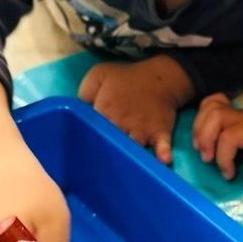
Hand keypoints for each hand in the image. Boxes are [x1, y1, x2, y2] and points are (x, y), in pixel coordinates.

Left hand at [78, 57, 192, 164]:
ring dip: (130, 156)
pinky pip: (163, 145)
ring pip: (133, 147)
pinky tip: (163, 159)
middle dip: (105, 150)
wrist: (160, 77)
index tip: (85, 143)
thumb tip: (79, 110)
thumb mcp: (99, 74)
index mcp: (105, 110)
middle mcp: (122, 122)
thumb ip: (84, 92)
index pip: (90, 130)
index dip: (87, 137)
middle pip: (110, 142)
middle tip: (101, 159)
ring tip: (124, 167)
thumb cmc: (127, 77)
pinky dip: (164, 152)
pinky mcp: (160, 132)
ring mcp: (142, 129)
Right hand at [192, 92, 242, 179]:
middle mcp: (241, 115)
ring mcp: (234, 111)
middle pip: (214, 118)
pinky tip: (202, 131)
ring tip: (201, 149)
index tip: (229, 174)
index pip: (230, 137)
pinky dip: (201, 116)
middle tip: (207, 160)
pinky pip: (209, 104)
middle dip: (205, 140)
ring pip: (208, 110)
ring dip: (199, 130)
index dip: (224, 159)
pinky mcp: (229, 110)